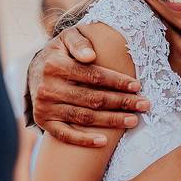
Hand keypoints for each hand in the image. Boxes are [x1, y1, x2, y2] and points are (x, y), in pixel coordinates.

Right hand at [25, 26, 150, 146]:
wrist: (35, 69)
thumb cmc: (61, 51)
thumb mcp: (67, 38)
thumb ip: (79, 43)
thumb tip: (91, 56)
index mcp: (55, 65)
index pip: (93, 76)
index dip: (117, 81)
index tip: (137, 86)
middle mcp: (48, 88)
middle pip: (92, 98)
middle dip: (122, 102)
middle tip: (145, 105)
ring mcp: (45, 107)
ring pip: (84, 117)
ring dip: (111, 121)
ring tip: (134, 121)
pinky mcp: (43, 121)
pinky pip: (65, 135)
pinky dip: (84, 141)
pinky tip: (104, 142)